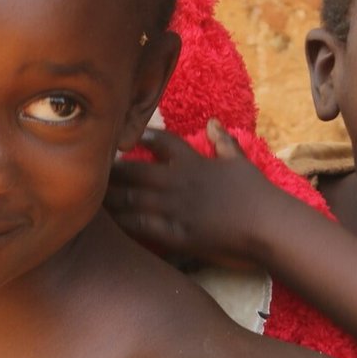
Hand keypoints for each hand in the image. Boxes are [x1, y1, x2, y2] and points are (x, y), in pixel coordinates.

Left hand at [107, 121, 281, 268]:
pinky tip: (107, 223)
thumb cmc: (258, 194)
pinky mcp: (176, 234)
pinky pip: (142, 227)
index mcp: (193, 162)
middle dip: (111, 171)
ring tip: (89, 196)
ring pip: (131, 199)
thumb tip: (214, 123)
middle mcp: (177, 182)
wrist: (267, 224)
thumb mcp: (240, 162)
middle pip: (134, 171)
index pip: (161, 143)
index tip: (125, 138)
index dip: (141, 139)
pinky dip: (123, 223)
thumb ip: (224, 142)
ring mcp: (174, 208)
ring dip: (109, 197)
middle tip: (91, 168)